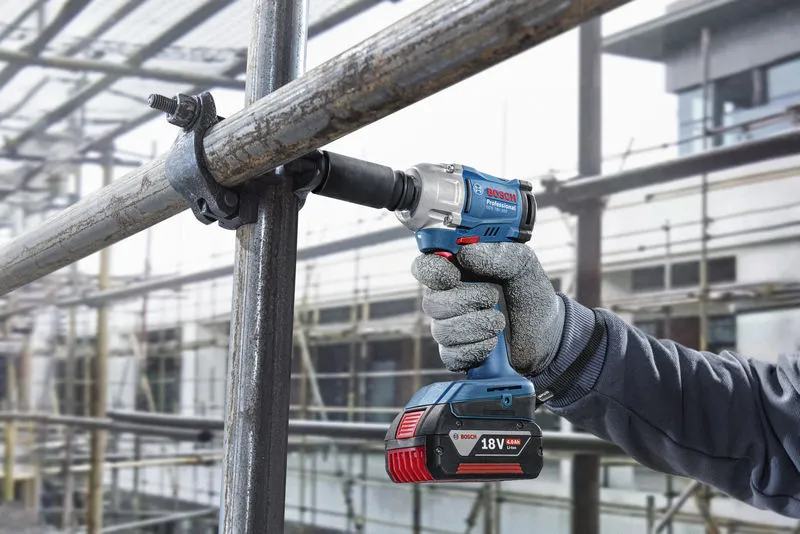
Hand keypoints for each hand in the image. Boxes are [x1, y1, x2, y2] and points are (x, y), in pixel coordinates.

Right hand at [411, 242, 564, 375]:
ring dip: (478, 325)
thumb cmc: (529, 294)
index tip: (455, 275)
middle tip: (492, 296)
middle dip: (467, 301)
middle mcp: (447, 298)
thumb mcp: (522, 264)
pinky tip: (493, 342)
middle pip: (432, 302)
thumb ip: (499, 253)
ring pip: (442, 330)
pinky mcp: (456, 354)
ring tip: (499, 321)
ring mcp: (449, 327)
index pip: (424, 267)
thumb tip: (467, 254)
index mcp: (457, 270)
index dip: (433, 271)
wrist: (546, 333)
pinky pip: (452, 355)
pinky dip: (478, 348)